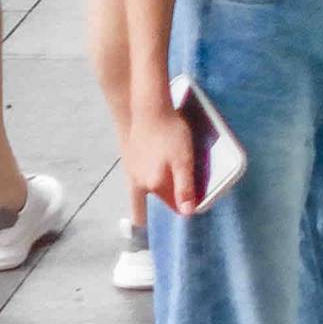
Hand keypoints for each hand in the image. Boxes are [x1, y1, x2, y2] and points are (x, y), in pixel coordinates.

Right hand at [120, 93, 214, 222]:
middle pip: (158, 196)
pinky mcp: (129, 159)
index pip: (171, 204)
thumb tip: (186, 213)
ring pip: (148, 186)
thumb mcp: (184, 161)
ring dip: (158, 187)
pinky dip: (149, 177)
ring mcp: (130, 170)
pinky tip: (156, 168)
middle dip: (169, 198)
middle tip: (181, 194)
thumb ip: (184, 188)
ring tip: (170, 183)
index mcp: (152, 185)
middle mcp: (137, 181)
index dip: (184, 205)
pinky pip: (141, 176)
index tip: (193, 202)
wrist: (149, 110)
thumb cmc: (170, 134)